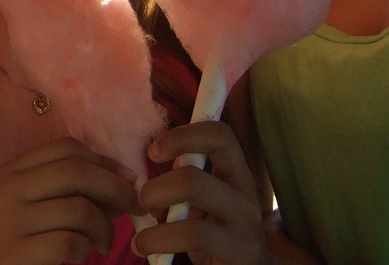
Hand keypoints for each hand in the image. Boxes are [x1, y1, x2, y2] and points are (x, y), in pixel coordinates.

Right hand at [0, 137, 142, 264]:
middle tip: (134, 208)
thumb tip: (126, 183)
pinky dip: (85, 250)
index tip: (127, 179)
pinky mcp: (17, 252)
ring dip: (104, 227)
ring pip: (79, 208)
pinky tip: (81, 256)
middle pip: (77, 170)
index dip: (105, 160)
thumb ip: (72, 191)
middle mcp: (9, 188)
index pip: (66, 147)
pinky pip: (70, 243)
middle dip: (115, 188)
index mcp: (13, 169)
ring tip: (103, 243)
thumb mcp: (35, 204)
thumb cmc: (16, 237)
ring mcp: (11, 220)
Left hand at [133, 121, 266, 263]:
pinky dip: (156, 240)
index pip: (219, 135)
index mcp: (236, 174)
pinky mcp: (240, 252)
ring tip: (142, 234)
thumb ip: (185, 181)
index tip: (153, 152)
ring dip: (156, 213)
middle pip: (193, 173)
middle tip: (145, 205)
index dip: (182, 136)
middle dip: (156, 189)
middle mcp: (246, 195)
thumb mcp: (203, 204)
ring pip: (192, 199)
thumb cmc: (216, 237)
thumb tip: (150, 161)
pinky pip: (192, 235)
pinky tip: (145, 247)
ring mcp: (246, 225)